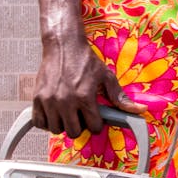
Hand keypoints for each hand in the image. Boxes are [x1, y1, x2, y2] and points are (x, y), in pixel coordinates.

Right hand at [31, 35, 145, 137]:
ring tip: (68, 113)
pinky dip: (46, 122)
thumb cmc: (85, 60)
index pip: (93, 127)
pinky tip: (55, 113)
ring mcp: (49, 100)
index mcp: (85, 97)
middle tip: (81, 115)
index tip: (95, 117)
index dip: (96, 124)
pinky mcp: (37, 98)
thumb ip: (120, 97)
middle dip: (80, 126)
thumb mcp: (106, 77)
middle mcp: (66, 100)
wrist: (63, 45)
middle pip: (73, 132)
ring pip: (56, 129)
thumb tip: (140, 110)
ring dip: (63, 124)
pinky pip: (39, 122)